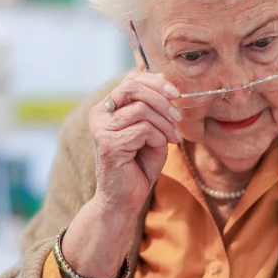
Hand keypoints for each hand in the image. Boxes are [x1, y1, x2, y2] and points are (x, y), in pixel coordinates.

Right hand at [89, 71, 181, 218]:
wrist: (125, 199)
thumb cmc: (138, 165)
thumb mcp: (150, 129)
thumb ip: (153, 106)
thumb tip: (163, 78)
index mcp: (106, 108)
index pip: (130, 80)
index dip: (155, 82)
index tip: (176, 94)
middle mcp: (99, 115)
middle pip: (133, 88)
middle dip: (161, 99)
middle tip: (178, 115)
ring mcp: (101, 129)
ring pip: (142, 109)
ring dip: (164, 123)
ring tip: (172, 137)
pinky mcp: (109, 144)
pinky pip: (144, 129)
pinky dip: (159, 137)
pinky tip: (162, 147)